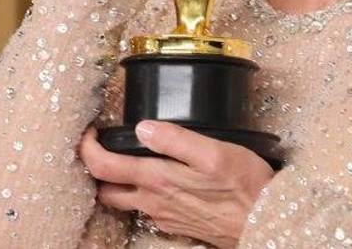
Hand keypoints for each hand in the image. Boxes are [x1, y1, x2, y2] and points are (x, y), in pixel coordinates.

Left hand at [79, 122, 274, 247]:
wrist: (264, 222)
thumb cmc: (245, 186)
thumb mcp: (215, 153)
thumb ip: (177, 139)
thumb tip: (142, 128)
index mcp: (157, 179)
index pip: (102, 166)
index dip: (88, 147)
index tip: (91, 130)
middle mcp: (153, 202)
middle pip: (104, 189)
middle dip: (96, 168)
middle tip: (102, 145)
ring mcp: (163, 215)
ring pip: (123, 201)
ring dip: (116, 182)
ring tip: (125, 159)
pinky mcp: (176, 223)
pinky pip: (145, 208)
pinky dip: (140, 192)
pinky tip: (156, 178)